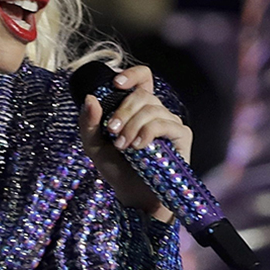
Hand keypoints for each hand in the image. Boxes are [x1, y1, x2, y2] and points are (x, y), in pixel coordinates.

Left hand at [78, 65, 193, 222]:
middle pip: (142, 94)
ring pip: (152, 108)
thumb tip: (90, 98)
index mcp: (136, 107)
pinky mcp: (181, 135)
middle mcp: (155, 111)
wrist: (133, 195)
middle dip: (123, 111)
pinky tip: (138, 147)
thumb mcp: (93, 144)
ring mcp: (170, 122)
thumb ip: (88, 123)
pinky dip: (146, 133)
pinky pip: (164, 123)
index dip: (132, 74)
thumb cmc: (116, 168)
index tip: (116, 84)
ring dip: (132, 126)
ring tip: (122, 146)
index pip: (142, 77)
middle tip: (111, 130)